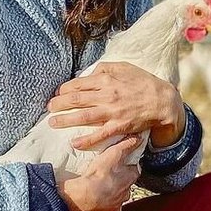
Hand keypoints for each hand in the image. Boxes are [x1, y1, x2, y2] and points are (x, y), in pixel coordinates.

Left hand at [46, 62, 185, 150]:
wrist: (162, 100)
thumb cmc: (143, 82)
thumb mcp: (124, 67)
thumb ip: (105, 67)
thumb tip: (89, 72)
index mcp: (105, 78)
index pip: (77, 84)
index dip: (63, 90)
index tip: (57, 94)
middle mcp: (106, 95)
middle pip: (75, 100)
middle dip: (58, 104)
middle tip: (49, 108)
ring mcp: (112, 112)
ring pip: (82, 116)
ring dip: (64, 120)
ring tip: (52, 123)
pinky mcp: (118, 126)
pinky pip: (99, 135)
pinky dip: (85, 140)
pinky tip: (73, 143)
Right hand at [58, 135, 142, 210]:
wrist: (79, 199)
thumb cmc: (96, 177)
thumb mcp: (112, 154)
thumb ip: (125, 146)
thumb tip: (137, 139)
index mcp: (128, 181)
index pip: (133, 172)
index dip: (126, 168)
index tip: (119, 166)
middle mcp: (125, 196)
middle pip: (124, 188)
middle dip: (118, 183)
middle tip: (105, 178)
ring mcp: (115, 208)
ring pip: (115, 200)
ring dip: (109, 196)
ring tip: (97, 189)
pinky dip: (100, 207)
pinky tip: (92, 201)